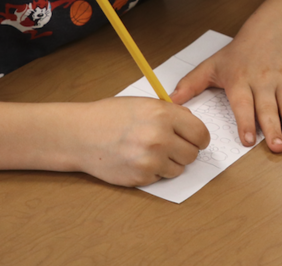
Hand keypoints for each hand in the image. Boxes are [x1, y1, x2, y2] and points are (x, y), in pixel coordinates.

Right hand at [76, 96, 208, 186]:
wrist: (81, 135)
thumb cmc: (110, 116)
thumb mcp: (144, 103)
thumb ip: (170, 113)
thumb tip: (192, 124)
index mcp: (163, 114)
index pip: (200, 133)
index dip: (200, 138)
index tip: (197, 140)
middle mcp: (160, 137)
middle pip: (193, 153)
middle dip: (186, 150)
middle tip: (172, 146)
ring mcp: (151, 160)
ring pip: (179, 168)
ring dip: (171, 162)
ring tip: (152, 152)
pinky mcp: (141, 177)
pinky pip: (161, 177)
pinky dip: (155, 171)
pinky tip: (139, 159)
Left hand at [171, 30, 281, 153]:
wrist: (269, 30)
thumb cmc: (238, 53)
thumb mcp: (212, 65)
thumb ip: (192, 84)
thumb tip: (170, 101)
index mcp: (240, 80)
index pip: (243, 103)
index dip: (246, 121)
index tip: (248, 139)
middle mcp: (263, 80)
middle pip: (268, 107)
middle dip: (273, 128)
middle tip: (278, 147)